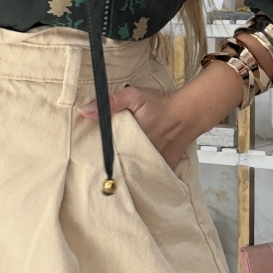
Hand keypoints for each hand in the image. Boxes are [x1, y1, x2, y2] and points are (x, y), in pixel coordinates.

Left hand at [78, 85, 197, 171]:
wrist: (187, 114)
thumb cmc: (160, 106)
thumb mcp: (133, 96)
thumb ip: (109, 103)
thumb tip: (85, 111)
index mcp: (128, 139)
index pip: (105, 152)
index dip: (94, 154)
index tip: (87, 155)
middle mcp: (138, 154)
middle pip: (117, 164)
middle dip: (107, 164)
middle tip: (95, 165)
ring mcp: (150, 163)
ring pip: (131, 172)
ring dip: (123, 170)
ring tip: (112, 172)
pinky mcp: (161, 168)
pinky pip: (146, 176)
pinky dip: (140, 174)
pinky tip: (133, 172)